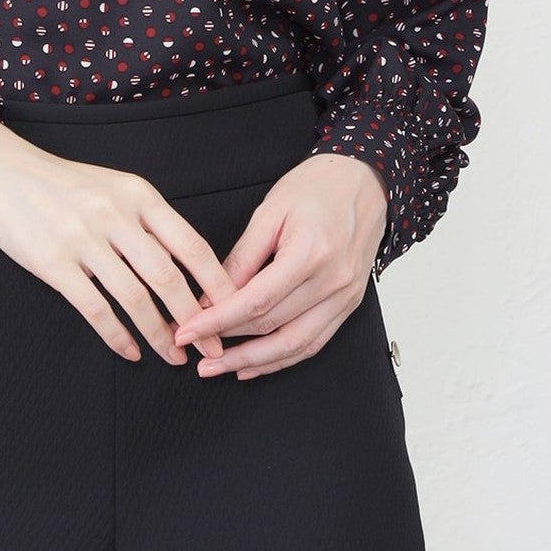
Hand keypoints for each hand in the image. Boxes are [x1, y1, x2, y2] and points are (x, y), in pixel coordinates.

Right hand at [0, 113, 239, 364]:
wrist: (0, 170)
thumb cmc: (62, 183)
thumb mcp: (113, 187)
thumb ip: (147, 220)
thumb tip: (186, 267)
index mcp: (138, 194)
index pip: (191, 244)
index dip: (217, 284)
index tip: (235, 312)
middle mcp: (115, 214)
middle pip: (169, 276)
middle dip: (197, 319)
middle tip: (213, 347)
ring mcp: (83, 238)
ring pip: (135, 298)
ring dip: (160, 334)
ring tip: (174, 357)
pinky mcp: (53, 262)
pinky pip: (95, 309)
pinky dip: (118, 336)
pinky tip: (130, 352)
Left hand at [170, 153, 388, 379]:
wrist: (363, 182)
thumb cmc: (316, 188)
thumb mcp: (270, 212)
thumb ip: (241, 257)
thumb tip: (210, 296)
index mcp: (310, 253)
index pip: (255, 300)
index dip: (217, 321)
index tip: (187, 330)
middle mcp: (333, 282)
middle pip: (272, 325)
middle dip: (228, 343)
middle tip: (193, 350)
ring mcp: (345, 298)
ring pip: (295, 345)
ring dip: (254, 362)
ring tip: (218, 369)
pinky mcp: (349, 306)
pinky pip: (314, 343)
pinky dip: (282, 359)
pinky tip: (254, 365)